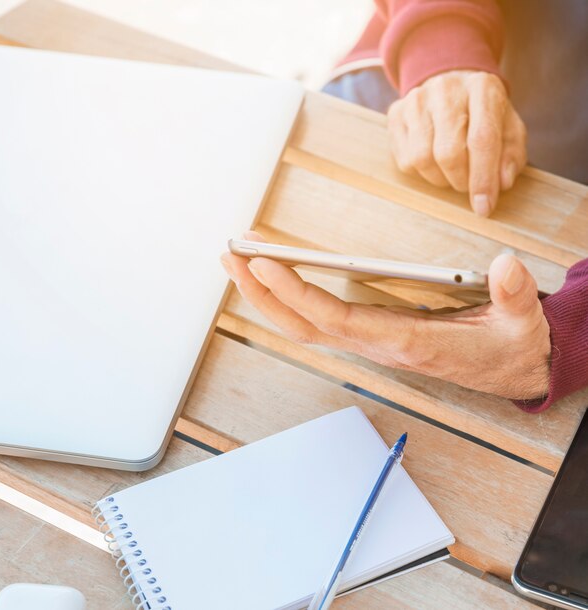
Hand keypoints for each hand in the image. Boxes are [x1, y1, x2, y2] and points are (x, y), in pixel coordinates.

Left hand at [221, 233, 550, 400]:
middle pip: (304, 323)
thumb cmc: (509, 347)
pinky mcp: (372, 334)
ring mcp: (370, 340)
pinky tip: (273, 278)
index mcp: (405, 340)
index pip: (337, 317)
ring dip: (268, 295)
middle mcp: (377, 343)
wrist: (510, 370)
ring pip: (305, 323)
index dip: (297, 292)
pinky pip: (318, 320)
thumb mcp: (521, 323)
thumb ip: (514, 295)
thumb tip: (506, 264)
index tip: (263, 262)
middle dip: (262, 292)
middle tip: (230, 254)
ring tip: (239, 260)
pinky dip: (289, 299)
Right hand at [387, 70, 526, 216]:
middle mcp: (446, 89)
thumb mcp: (508, 129)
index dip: (483, 179)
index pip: (482, 139)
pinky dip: (421, 172)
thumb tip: (502, 183)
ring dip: (439, 179)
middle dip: (460, 181)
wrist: (450, 84)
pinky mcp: (395, 114)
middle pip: (449, 152)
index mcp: (483, 88)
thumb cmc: (483, 114)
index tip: (484, 207)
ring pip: (422, 159)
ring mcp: (416, 101)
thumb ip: (511, 155)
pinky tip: (432, 162)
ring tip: (450, 173)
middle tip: (466, 185)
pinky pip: (404, 160)